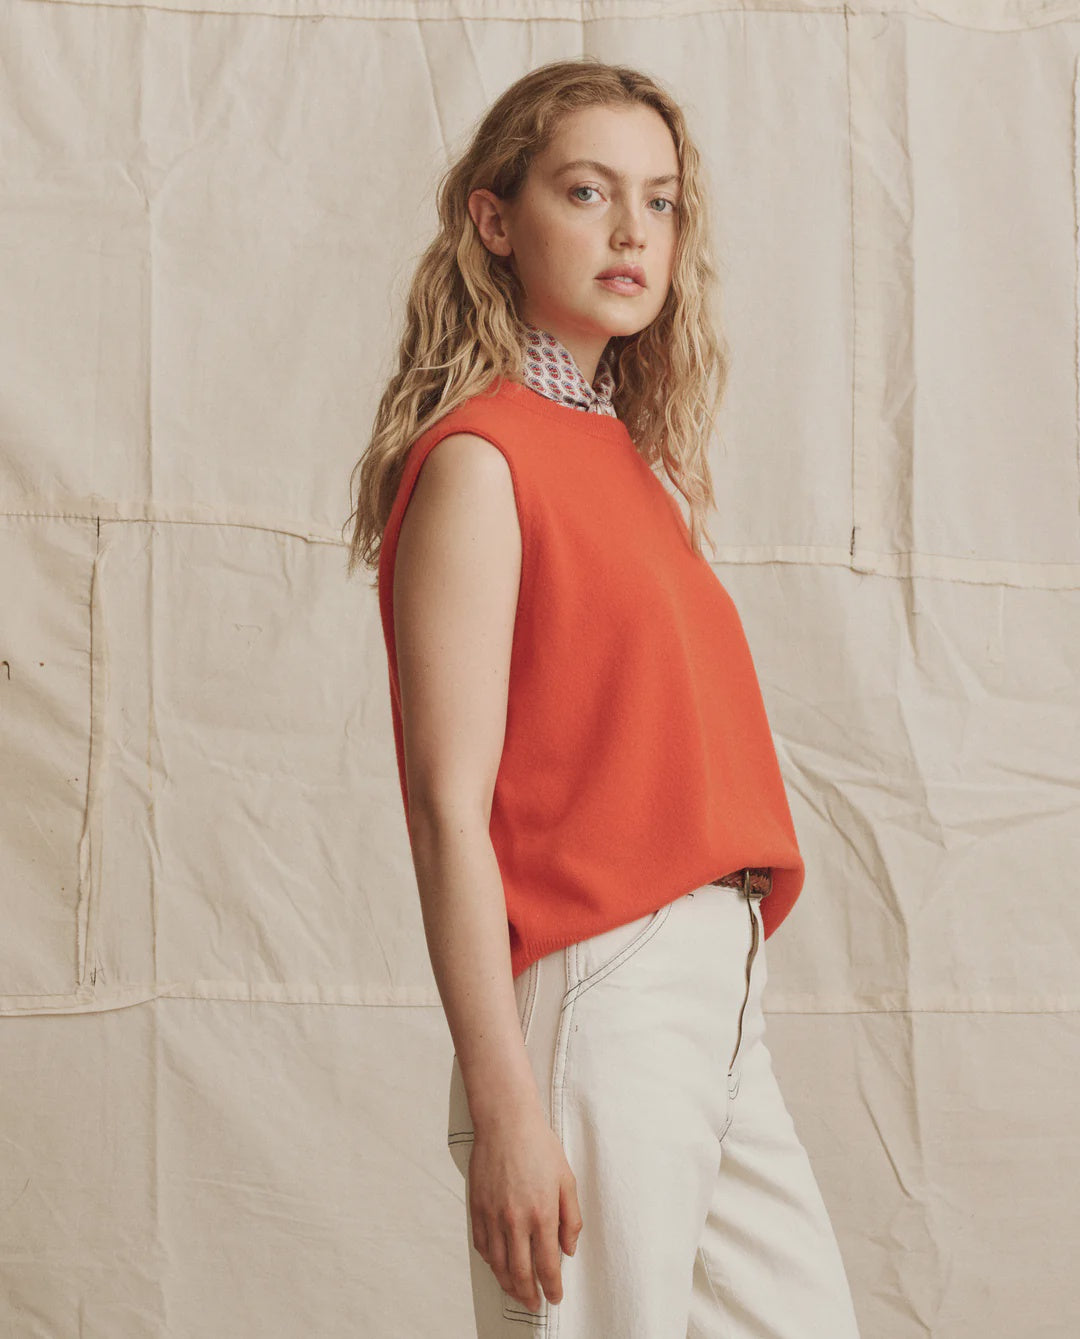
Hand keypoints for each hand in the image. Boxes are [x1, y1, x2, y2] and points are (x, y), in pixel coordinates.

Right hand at [467, 1104, 582, 1311]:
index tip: (555, 1297)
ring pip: (498, 1265)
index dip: (552, 1287)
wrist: (505, 1122)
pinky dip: (491, 1262)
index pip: (548, 1265)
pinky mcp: (478, 1208)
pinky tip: (499, 1265)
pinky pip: (483, 1246)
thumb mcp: (566, 1180)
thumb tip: (568, 1249)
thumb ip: (571, 1218)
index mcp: (542, 1214)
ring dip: (508, 1284)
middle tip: (535, 1304)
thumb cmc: (538, 1146)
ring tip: (517, 1292)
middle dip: (529, 1295)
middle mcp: (516, 1220)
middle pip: (520, 1273)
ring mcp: (493, 1215)